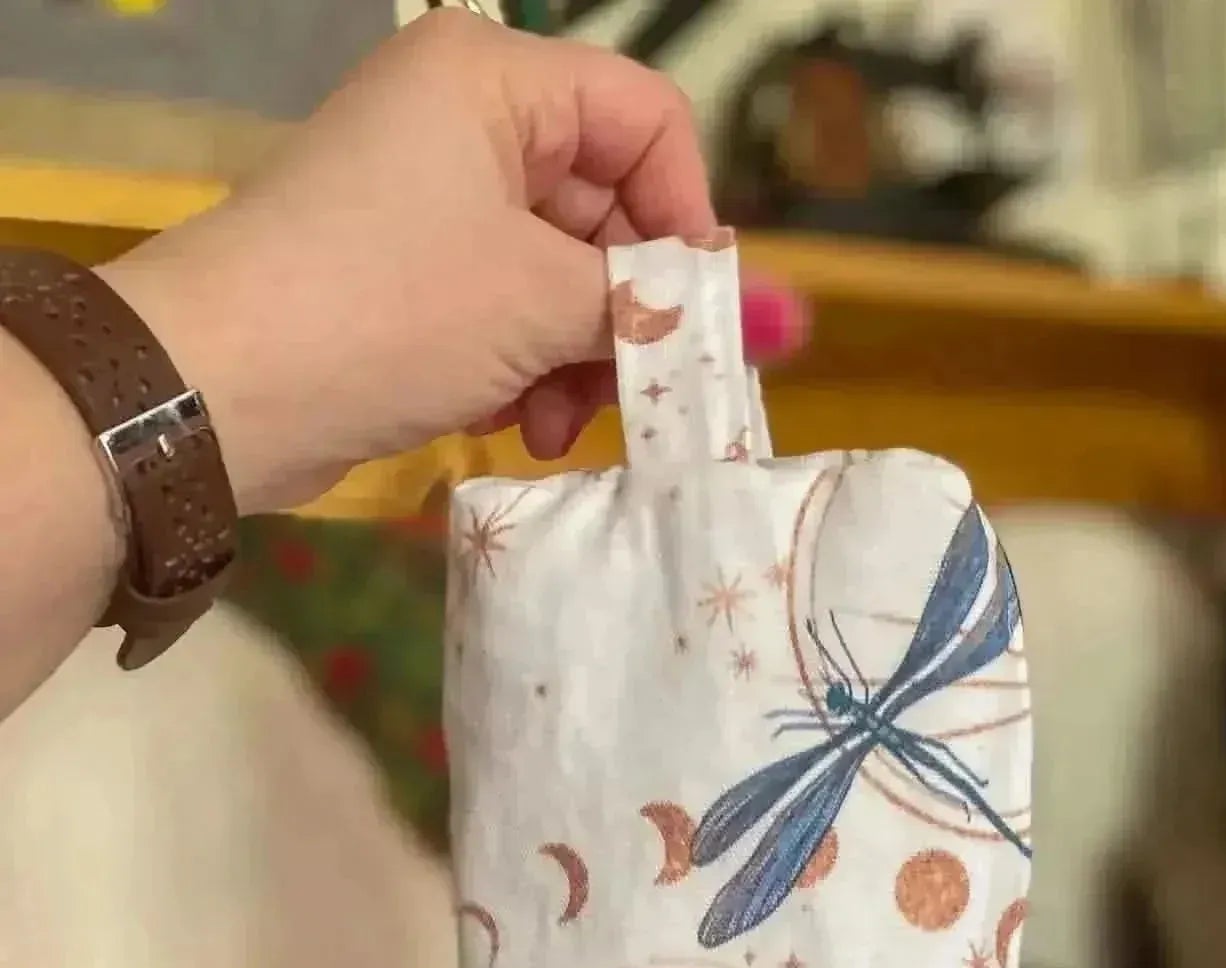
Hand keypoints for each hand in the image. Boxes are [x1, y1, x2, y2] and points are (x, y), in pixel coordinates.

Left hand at [99, 11, 718, 508]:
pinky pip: (505, 312)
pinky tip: (513, 424)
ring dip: (579, 359)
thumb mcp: (543, 302)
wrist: (219, 389)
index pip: (646, 122)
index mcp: (497, 79)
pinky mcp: (404, 278)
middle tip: (633, 393)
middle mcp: (464, 121)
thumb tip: (798, 322)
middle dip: (626, 312)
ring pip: (560, 274)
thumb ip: (669, 309)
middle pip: (607, 207)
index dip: (689, 219)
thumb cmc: (388, 308)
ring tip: (555, 422)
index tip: (698, 314)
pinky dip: (525, 369)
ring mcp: (429, 201)